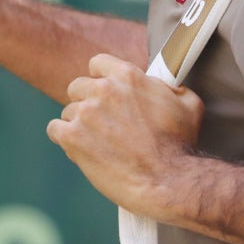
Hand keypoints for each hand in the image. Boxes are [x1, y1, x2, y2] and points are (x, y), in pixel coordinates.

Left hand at [47, 54, 204, 216]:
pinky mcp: (72, 137)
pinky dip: (64, 138)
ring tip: (96, 141)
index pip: (97, 63)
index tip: (105, 91)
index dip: (100, 77)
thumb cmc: (180, 145)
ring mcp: (85, 113)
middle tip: (100, 121)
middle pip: (78, 86)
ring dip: (78, 124)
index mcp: (127, 75)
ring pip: (68, 111)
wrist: (167, 181)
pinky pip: (55, 129)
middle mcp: (103, 89)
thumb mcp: (189, 104)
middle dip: (87, 101)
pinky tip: (79, 148)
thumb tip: (164, 86)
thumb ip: (172, 88)